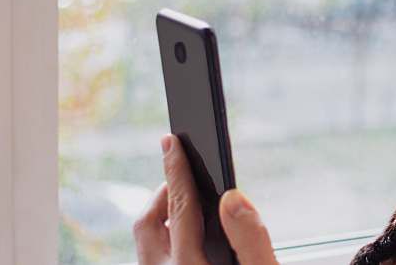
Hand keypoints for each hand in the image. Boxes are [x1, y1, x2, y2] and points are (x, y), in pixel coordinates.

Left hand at [133, 134, 278, 264]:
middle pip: (147, 222)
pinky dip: (167, 237)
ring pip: (146, 240)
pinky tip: (189, 239)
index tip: (171, 142)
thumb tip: (232, 198)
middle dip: (164, 193)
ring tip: (191, 208)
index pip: (179, 206)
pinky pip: (153, 255)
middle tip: (187, 178)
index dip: (177, 170)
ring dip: (163, 217)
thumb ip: (249, 239)